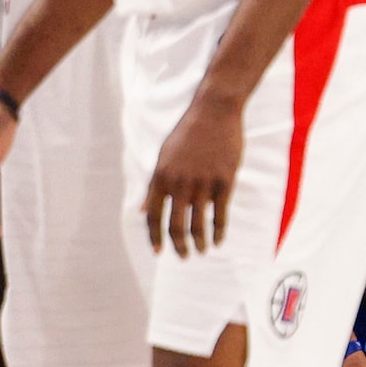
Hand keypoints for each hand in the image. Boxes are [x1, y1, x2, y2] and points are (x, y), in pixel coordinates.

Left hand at [145, 93, 241, 256]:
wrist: (214, 111)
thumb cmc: (188, 133)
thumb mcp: (163, 156)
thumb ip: (154, 186)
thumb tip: (141, 211)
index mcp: (161, 176)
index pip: (153, 216)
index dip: (155, 237)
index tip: (159, 252)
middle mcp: (180, 183)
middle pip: (176, 225)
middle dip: (179, 246)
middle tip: (184, 256)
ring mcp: (203, 182)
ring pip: (198, 223)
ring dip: (199, 242)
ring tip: (202, 251)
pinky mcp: (224, 180)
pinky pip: (220, 214)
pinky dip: (218, 231)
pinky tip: (218, 240)